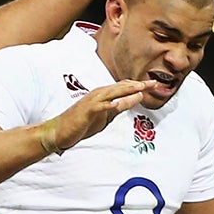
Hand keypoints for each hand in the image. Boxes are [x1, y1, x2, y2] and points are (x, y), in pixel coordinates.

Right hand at [44, 79, 164, 151]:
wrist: (60, 132)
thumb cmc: (83, 123)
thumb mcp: (107, 116)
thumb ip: (121, 106)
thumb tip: (137, 98)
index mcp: (104, 95)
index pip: (124, 87)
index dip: (139, 85)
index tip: (154, 84)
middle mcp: (98, 95)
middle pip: (120, 87)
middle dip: (137, 85)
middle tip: (153, 82)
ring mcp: (91, 102)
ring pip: (111, 93)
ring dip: (125, 90)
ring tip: (140, 88)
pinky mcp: (85, 111)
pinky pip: (98, 106)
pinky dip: (107, 104)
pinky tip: (116, 104)